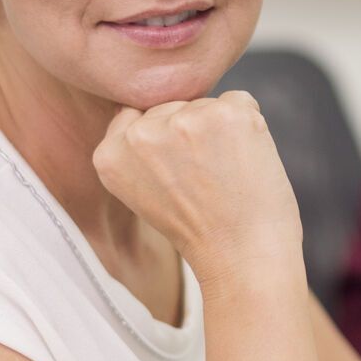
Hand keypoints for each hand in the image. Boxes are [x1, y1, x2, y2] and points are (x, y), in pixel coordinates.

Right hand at [91, 92, 301, 287]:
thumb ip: (136, 149)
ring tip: (226, 176)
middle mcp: (141, 134)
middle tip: (206, 182)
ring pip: (205, 104)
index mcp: (110, 154)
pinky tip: (245, 162)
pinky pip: (240, 102)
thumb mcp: (143, 192)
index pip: (137, 116)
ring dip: (221, 132)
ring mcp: (184, 121)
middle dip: (192, 135)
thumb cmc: (200, 230)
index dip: (166, 144)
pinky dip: (249, 127)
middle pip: (173, 107)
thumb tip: (157, 109)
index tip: (178, 177)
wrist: (242, 258)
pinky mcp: (226, 114)